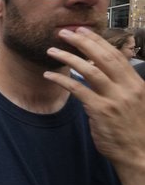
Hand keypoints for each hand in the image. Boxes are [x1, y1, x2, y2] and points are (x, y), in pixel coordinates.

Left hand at [43, 27, 144, 184]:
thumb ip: (120, 84)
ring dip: (68, 58)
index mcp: (135, 83)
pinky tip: (49, 75)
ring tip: (52, 50)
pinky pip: (78, 90)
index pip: (115, 55)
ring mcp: (114, 99)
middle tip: (64, 32)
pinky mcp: (100, 111)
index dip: (97, 41)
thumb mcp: (133, 101)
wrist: (138, 153)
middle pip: (102, 57)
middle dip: (82, 42)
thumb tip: (98, 67)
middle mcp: (127, 88)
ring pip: (89, 70)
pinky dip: (62, 80)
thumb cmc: (132, 127)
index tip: (83, 30)